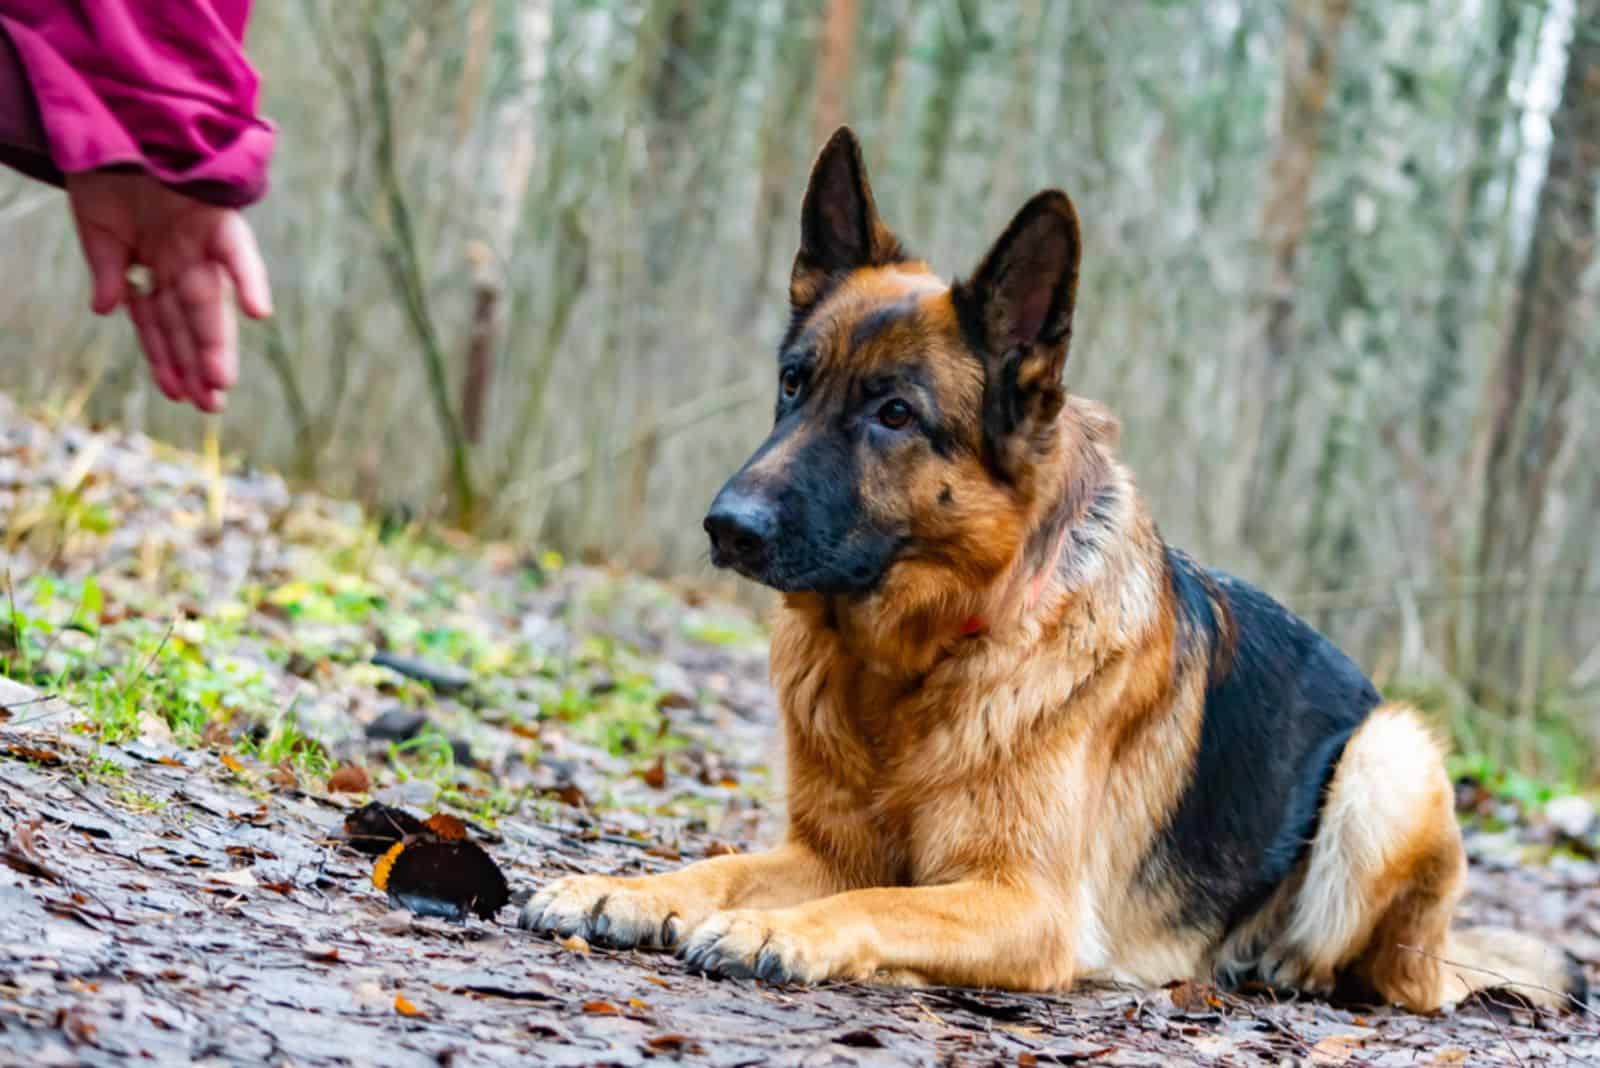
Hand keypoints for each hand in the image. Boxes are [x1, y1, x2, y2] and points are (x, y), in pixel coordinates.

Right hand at [66, 172, 271, 412]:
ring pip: (210, 301)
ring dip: (217, 340)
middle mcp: (184, 260)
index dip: (169, 359)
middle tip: (210, 404)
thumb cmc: (107, 176)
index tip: (177, 395)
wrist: (115, 124)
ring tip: (221, 381)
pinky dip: (248, 280)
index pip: (163, 324)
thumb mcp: (98, 230)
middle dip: (200, 363)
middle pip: (192, 321)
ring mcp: (201, 242)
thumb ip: (110, 272)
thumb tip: (107, 311)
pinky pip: (237, 253)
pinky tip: (257, 313)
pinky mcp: (219, 218)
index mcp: (156, 267)